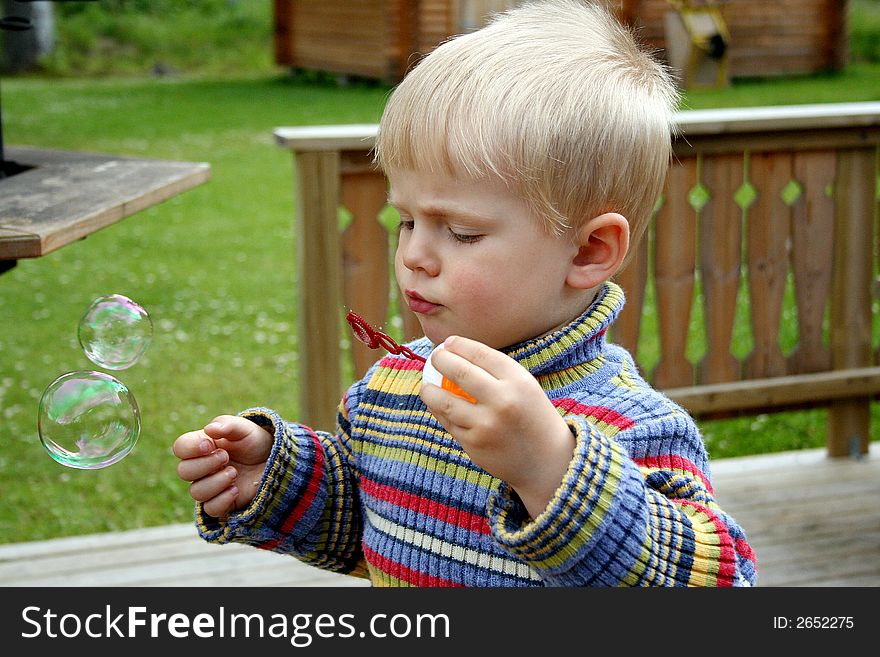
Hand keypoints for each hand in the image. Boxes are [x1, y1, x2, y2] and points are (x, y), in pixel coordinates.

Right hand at [173, 415, 272, 517]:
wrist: (275, 460)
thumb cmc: (255, 442)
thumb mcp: (245, 428)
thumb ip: (227, 425)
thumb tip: (209, 429)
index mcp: (202, 446)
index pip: (180, 447)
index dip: (189, 448)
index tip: (209, 446)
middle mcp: (202, 467)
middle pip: (184, 471)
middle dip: (205, 464)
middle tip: (226, 457)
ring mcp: (211, 486)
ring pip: (196, 491)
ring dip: (215, 482)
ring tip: (234, 473)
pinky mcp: (222, 503)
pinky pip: (210, 509)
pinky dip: (222, 500)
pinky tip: (235, 490)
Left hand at [420, 336, 575, 518]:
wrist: (548, 461)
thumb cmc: (532, 417)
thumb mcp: (525, 387)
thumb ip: (496, 373)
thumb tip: (456, 354)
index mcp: (518, 381)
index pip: (480, 353)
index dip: (459, 345)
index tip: (448, 343)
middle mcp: (502, 400)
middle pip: (459, 372)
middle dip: (440, 360)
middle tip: (435, 358)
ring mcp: (486, 424)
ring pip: (444, 401)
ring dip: (429, 390)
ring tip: (426, 386)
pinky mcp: (474, 443)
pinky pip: (449, 422)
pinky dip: (439, 412)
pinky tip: (436, 405)